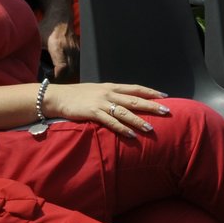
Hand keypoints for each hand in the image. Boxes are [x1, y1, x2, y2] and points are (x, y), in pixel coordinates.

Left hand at [40, 15, 78, 80]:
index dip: (57, 77)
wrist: (60, 16)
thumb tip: (32, 69)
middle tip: (51, 82)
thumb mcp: (37, 39)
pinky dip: (71, 71)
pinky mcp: (79, 50)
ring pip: (75, 69)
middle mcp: (70, 49)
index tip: (48, 80)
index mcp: (59, 47)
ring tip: (56, 79)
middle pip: (71, 72)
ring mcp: (76, 50)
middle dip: (61, 80)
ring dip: (67, 76)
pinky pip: (77, 64)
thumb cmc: (46, 27)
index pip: (62, 68)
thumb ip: (35, 53)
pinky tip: (62, 72)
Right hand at [45, 81, 168, 137]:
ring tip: (150, 128)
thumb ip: (109, 95)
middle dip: (152, 106)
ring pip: (125, 112)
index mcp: (110, 87)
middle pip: (134, 100)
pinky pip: (110, 122)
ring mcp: (100, 103)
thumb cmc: (76, 95)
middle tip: (167, 111)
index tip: (164, 96)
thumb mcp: (96, 91)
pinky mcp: (92, 112)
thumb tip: (123, 101)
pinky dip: (122, 129)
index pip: (135, 88)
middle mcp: (108, 93)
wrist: (57, 97)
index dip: (150, 92)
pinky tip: (131, 135)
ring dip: (138, 121)